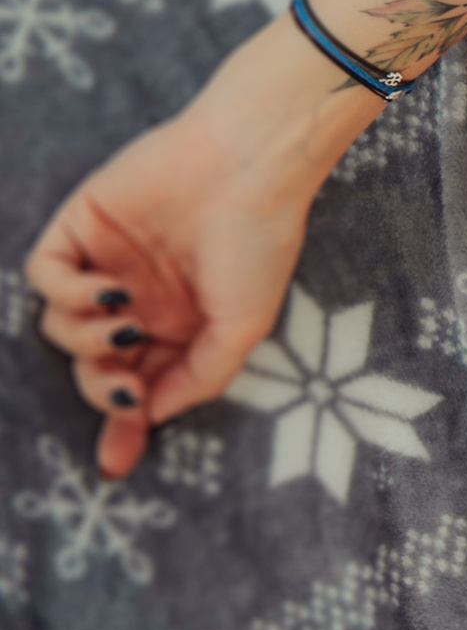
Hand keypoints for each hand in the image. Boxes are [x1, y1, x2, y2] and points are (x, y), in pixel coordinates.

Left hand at [24, 16, 377, 477]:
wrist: (249, 163)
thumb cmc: (258, 240)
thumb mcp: (244, 324)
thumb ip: (201, 376)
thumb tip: (154, 415)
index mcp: (180, 321)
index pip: (139, 383)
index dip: (122, 425)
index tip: (116, 466)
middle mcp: (139, 297)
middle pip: (93, 365)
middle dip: (102, 390)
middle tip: (123, 393)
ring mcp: (106, 263)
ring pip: (60, 330)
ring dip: (85, 342)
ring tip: (124, 328)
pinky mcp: (79, 228)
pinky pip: (45, 278)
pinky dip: (65, 296)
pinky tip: (106, 291)